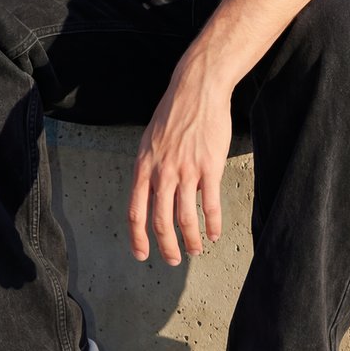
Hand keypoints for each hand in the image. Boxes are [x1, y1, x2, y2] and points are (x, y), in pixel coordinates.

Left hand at [128, 69, 230, 265]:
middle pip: (161, 221)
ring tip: (195, 250)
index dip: (138, 238)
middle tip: (172, 260)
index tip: (142, 254)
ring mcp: (186, 171)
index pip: (135, 211)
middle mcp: (162, 172)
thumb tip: (151, 194)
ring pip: (186, 218)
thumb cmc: (173, 113)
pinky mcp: (209, 167)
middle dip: (166, 247)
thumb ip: (150, 169)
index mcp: (144, 167)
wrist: (196, 90)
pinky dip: (213, 225)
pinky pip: (210, 205)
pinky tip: (214, 234)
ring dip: (191, 241)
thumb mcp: (150, 141)